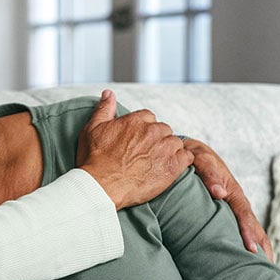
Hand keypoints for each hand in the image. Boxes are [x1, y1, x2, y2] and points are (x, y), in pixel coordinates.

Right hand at [76, 90, 192, 209]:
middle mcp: (153, 131)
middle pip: (163, 129)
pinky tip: (168, 168)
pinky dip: (180, 161)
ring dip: (168, 151)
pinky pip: (187, 157)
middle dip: (156, 139)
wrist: (101, 186)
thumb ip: (104, 109)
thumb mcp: (92, 129)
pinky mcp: (173, 166)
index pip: (149, 117)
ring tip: (154, 163)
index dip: (142, 129)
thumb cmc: (94, 159)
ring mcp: (164, 148)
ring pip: (175, 143)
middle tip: (144, 154)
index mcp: (136, 120)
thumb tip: (109, 93)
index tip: (136, 141)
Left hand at [183, 137, 273, 259]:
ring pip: (249, 229)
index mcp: (232, 190)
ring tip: (262, 270)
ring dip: (258, 247)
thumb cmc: (193, 155)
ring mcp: (231, 207)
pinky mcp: (223, 211)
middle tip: (266, 269)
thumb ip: (208, 173)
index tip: (252, 249)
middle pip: (253, 225)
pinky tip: (242, 259)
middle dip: (261, 246)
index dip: (249, 231)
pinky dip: (242, 242)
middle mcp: (235, 200)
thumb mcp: (200, 158)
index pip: (244, 213)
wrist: (187, 151)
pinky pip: (236, 228)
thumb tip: (220, 193)